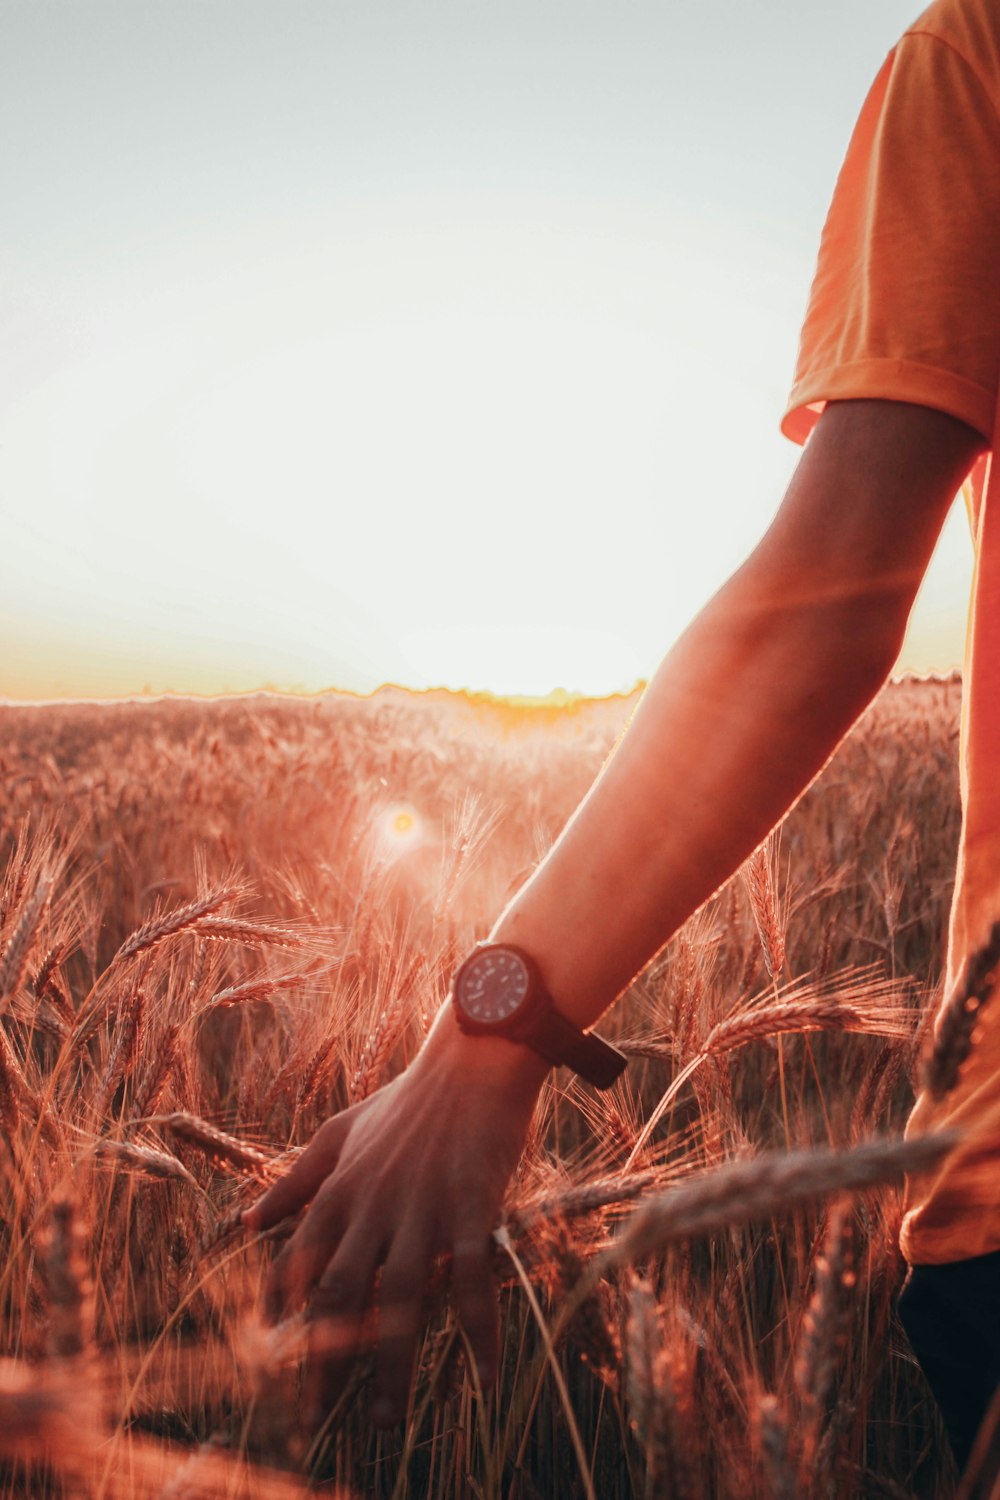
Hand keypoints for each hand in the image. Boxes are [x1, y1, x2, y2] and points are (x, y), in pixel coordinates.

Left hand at [243, 1005, 548, 1427]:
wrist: (474, 1059)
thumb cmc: (410, 1098)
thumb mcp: (340, 1130)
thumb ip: (295, 1179)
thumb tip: (245, 1221)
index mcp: (339, 1188)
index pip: (297, 1264)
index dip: (282, 1318)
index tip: (272, 1365)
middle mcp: (373, 1203)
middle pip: (341, 1295)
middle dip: (324, 1361)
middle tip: (317, 1420)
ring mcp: (423, 1207)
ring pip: (401, 1299)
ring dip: (392, 1364)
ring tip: (385, 1418)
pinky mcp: (472, 1206)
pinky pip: (474, 1280)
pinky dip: (479, 1331)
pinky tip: (486, 1376)